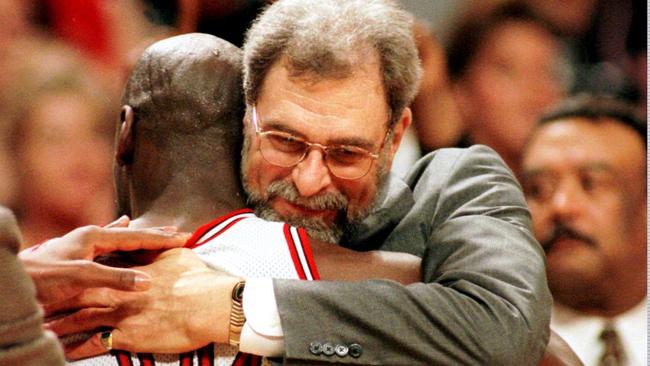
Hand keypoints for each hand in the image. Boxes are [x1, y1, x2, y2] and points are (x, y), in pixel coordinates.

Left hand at [19, 216, 189, 303]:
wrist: (10, 281)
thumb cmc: (41, 278)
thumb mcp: (81, 278)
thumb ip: (114, 278)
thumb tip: (148, 281)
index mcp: (93, 236)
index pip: (136, 236)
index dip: (161, 239)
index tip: (183, 238)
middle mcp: (89, 236)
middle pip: (131, 233)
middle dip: (155, 234)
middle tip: (178, 232)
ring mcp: (82, 243)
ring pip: (120, 238)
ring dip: (141, 237)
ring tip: (157, 231)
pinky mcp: (77, 254)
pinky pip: (108, 244)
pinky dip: (122, 239)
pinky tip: (121, 228)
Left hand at [44, 248, 239, 359]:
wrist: (209, 306)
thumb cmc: (198, 281)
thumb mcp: (177, 257)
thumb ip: (158, 251)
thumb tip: (155, 243)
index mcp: (130, 268)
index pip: (102, 270)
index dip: (89, 270)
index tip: (77, 267)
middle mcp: (120, 290)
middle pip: (84, 291)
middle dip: (61, 295)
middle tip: (44, 298)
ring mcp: (120, 312)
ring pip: (82, 317)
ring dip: (62, 322)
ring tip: (46, 324)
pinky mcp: (126, 335)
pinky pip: (95, 343)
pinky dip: (78, 348)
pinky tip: (66, 351)